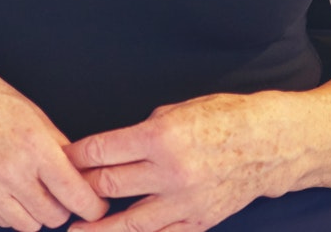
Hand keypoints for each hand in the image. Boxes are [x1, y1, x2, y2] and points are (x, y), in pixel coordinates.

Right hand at [0, 46, 104, 230]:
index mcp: (33, 146)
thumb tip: (82, 174)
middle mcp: (11, 170)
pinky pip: (2, 220)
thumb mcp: (34, 113)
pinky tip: (10, 190)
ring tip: (34, 192)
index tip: (95, 204)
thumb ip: (60, 147)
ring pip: (29, 225)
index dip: (93, 205)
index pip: (76, 195)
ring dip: (37, 213)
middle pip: (54, 216)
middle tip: (60, 192)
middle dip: (64, 207)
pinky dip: (11, 212)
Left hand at [67, 93, 293, 230]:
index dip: (76, 157)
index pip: (103, 151)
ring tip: (76, 231)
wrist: (270, 144)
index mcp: (160, 137)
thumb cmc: (221, 118)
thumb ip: (141, 132)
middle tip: (62, 191)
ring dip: (100, 227)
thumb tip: (111, 149)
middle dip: (83, 188)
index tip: (60, 161)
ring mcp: (186, 201)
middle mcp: (170, 172)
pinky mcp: (200, 220)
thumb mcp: (176, 111)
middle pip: (111, 186)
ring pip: (132, 221)